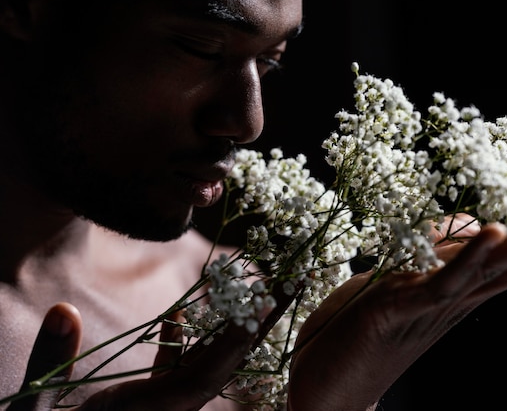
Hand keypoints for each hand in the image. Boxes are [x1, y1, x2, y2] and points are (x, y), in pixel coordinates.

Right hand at [5, 305, 264, 410]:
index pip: (201, 377)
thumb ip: (52, 362)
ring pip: (205, 363)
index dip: (231, 345)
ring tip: (255, 291)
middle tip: (288, 287)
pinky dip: (180, 343)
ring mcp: (161, 404)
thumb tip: (63, 311)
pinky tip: (178, 314)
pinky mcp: (148, 402)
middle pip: (222, 364)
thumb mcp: (38, 409)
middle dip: (256, 326)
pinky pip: (176, 370)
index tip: (262, 310)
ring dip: (229, 326)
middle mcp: (167, 408)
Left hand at [286, 216, 506, 410]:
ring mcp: (433, 303)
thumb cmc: (361, 321)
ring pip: (496, 272)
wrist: (324, 376)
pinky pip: (440, 281)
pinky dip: (470, 258)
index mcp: (462, 289)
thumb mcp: (403, 272)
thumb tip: (473, 219)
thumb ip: (438, 247)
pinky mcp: (400, 305)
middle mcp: (459, 297)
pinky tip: (497, 233)